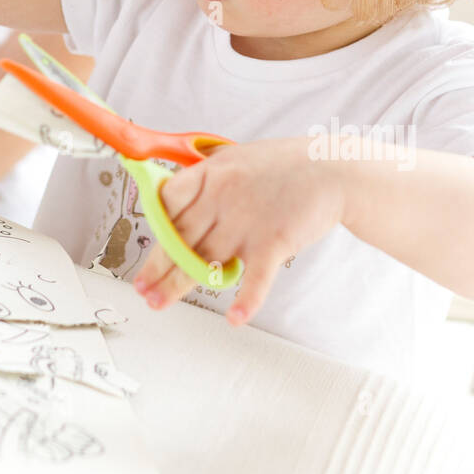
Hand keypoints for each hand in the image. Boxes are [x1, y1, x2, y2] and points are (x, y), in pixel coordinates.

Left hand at [132, 137, 345, 322]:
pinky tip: (234, 318)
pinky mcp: (273, 242)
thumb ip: (208, 171)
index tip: (146, 243)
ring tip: (159, 302)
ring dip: (178, 286)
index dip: (153, 226)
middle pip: (179, 238)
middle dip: (156, 267)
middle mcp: (224, 198)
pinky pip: (255, 278)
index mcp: (212, 173)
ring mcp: (247, 222)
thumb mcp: (236, 155)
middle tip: (142, 288)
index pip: (168, 200)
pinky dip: (247, 300)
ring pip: (204, 260)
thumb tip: (180, 182)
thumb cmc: (284, 163)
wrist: (331, 170)